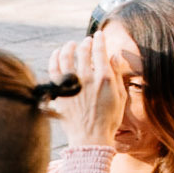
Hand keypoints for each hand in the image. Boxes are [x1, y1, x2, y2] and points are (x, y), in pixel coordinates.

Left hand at [44, 32, 124, 147]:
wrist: (90, 138)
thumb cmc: (109, 119)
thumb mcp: (120, 97)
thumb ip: (116, 74)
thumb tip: (114, 56)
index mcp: (104, 78)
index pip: (99, 51)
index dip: (98, 40)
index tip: (98, 35)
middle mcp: (86, 79)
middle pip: (82, 52)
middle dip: (84, 43)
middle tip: (85, 41)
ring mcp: (71, 85)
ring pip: (65, 58)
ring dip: (68, 48)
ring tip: (70, 45)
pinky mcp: (59, 92)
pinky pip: (53, 71)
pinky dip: (54, 59)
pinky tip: (57, 55)